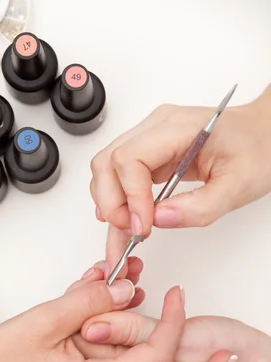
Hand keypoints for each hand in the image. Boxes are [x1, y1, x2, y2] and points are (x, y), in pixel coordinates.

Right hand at [90, 86, 270, 270]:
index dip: (130, 197)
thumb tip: (158, 220)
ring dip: (110, 205)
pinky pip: (120, 177)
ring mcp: (149, 139)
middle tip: (132, 232)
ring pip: (106, 170)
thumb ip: (199, 208)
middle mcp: (157, 127)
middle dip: (111, 204)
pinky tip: (127, 225)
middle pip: (107, 162)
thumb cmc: (258, 150)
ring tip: (128, 234)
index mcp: (178, 127)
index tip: (144, 226)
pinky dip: (118, 204)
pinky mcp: (150, 155)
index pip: (130, 159)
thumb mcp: (239, 186)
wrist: (265, 135)